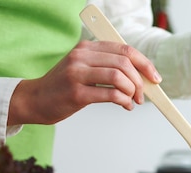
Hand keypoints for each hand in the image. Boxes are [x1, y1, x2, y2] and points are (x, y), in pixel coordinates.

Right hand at [7, 40, 161, 125]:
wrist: (35, 100)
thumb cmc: (64, 87)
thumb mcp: (83, 68)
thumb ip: (107, 67)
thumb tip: (140, 77)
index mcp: (86, 48)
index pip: (124, 50)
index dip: (144, 64)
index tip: (155, 77)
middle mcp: (81, 57)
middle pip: (124, 62)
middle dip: (140, 81)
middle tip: (142, 95)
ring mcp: (77, 74)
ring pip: (119, 76)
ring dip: (132, 91)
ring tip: (133, 101)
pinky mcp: (76, 93)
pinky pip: (110, 94)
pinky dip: (124, 101)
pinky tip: (125, 106)